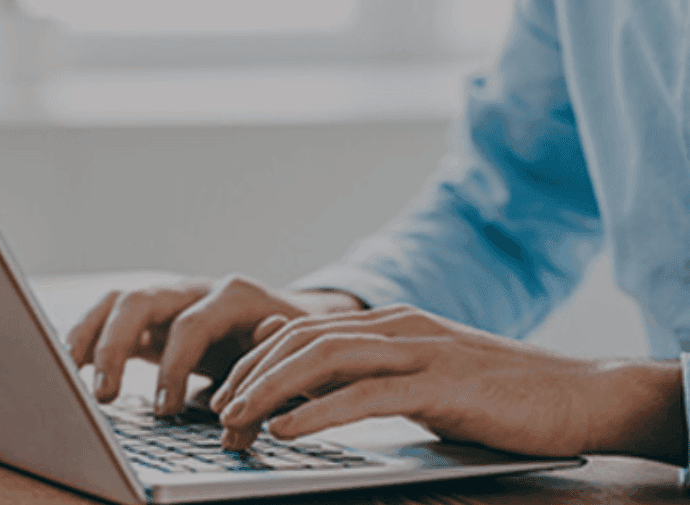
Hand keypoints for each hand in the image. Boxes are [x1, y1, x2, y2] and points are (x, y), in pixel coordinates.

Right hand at [65, 274, 363, 415]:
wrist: (294, 320)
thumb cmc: (291, 342)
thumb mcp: (291, 353)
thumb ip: (273, 364)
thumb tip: (254, 382)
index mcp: (234, 296)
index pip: (191, 325)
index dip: (174, 368)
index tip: (165, 410)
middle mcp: (197, 289)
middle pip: (141, 300)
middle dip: (116, 346)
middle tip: (105, 395)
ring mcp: (173, 298)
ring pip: (118, 300)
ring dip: (91, 334)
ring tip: (70, 373)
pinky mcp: (156, 315)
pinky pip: (112, 315)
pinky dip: (88, 335)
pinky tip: (70, 363)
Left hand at [212, 305, 685, 465]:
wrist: (578, 393)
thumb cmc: (496, 394)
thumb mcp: (420, 377)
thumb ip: (366, 369)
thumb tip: (305, 370)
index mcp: (390, 324)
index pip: (303, 331)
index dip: (257, 360)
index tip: (227, 394)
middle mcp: (398, 327)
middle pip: (303, 340)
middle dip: (252, 374)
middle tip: (219, 412)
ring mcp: (421, 350)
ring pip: (326, 359)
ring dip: (272, 390)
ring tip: (237, 420)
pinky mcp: (443, 384)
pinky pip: (367, 395)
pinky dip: (319, 412)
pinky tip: (288, 430)